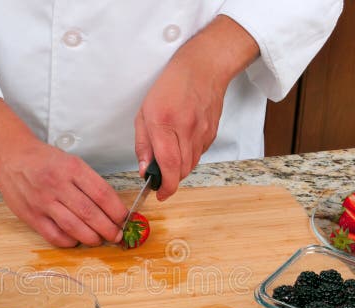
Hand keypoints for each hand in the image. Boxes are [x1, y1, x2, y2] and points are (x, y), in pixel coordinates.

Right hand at [0, 99, 127, 247]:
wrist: (10, 156)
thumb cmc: (44, 160)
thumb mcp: (70, 161)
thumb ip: (89, 182)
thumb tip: (111, 207)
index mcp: (72, 168)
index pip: (102, 194)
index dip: (117, 210)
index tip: (124, 219)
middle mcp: (58, 185)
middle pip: (90, 213)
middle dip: (108, 229)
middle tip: (117, 235)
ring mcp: (43, 202)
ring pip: (74, 227)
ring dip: (92, 238)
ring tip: (100, 240)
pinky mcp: (31, 215)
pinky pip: (54, 235)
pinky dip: (69, 241)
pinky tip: (76, 240)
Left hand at [135, 15, 259, 200]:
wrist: (204, 67)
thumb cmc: (171, 85)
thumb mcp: (144, 112)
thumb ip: (143, 143)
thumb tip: (145, 169)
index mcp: (165, 123)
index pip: (169, 164)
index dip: (165, 185)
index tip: (159, 194)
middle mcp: (186, 129)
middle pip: (181, 170)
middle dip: (169, 179)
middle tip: (159, 176)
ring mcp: (202, 132)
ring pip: (191, 165)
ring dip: (178, 169)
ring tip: (169, 157)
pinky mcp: (212, 133)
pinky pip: (198, 155)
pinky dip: (188, 157)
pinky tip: (182, 144)